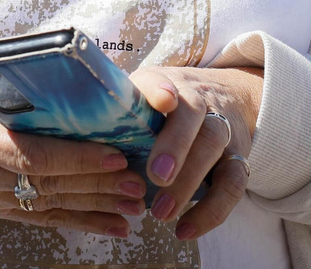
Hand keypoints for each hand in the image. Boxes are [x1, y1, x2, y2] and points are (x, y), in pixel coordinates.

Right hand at [0, 75, 142, 236]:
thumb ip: (25, 91)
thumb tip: (84, 85)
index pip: (31, 155)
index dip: (75, 158)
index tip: (113, 155)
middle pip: (47, 184)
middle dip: (96, 185)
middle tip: (136, 182)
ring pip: (50, 205)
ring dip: (96, 206)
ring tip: (133, 205)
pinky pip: (44, 219)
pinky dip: (82, 222)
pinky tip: (113, 226)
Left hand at [130, 66, 262, 241]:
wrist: (226, 95)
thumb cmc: (164, 106)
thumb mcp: (142, 97)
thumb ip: (116, 112)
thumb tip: (73, 128)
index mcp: (165, 85)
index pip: (161, 80)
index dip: (160, 90)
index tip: (162, 101)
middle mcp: (198, 102)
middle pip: (193, 115)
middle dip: (176, 145)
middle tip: (156, 176)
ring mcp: (221, 129)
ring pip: (214, 145)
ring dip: (190, 181)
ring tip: (161, 212)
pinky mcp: (237, 159)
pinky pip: (233, 184)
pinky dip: (212, 211)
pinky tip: (186, 230)